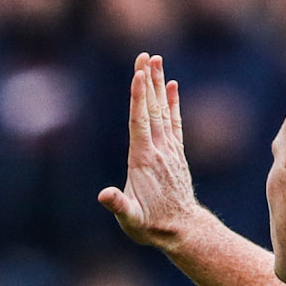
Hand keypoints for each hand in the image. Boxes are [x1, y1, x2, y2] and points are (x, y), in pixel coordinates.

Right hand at [98, 54, 208, 249]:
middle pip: (152, 109)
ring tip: (156, 60)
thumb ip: (118, 205)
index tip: (138, 73)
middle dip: (148, 81)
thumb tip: (104, 196)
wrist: (181, 229)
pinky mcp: (175, 152)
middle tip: (145, 56)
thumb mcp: (130, 219)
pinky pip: (174, 122)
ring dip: (158, 85)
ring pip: (163, 110)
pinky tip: (171, 85)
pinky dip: (172, 102)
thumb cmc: (150, 225)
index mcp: (144, 159)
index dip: (138, 97)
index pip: (140, 121)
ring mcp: (169, 149)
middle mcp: (159, 149)